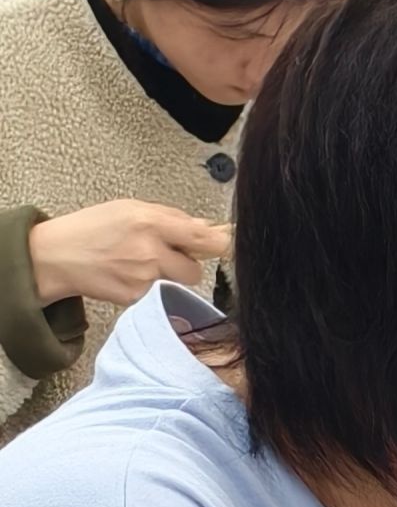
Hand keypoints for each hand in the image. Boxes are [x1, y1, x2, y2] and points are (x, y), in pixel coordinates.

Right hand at [27, 200, 232, 305]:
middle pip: (195, 269)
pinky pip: (157, 293)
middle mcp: (150, 251)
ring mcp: (142, 278)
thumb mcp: (129, 208)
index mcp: (151, 223)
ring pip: (177, 282)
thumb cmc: (90, 228)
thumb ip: (170, 217)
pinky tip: (127, 274)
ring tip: (141, 263)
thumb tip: (206, 225)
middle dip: (186, 263)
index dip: (224, 244)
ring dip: (169, 275)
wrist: (52, 257)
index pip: (204, 238)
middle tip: (166, 254)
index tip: (234, 245)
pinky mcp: (134, 298)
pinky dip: (149, 286)